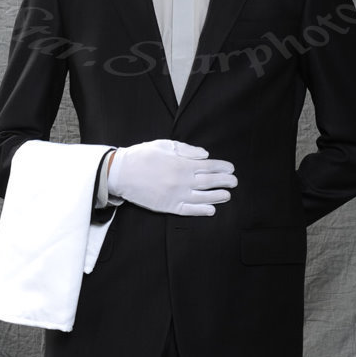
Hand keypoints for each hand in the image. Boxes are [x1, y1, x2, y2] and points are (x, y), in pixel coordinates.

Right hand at [106, 140, 236, 216]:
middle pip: (210, 181)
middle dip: (225, 181)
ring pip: (203, 197)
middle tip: (235, 182)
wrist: (121, 173)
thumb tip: (205, 155)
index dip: (222, 167)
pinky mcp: (168, 206)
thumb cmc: (142, 156)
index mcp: (182, 164)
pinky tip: (211, 210)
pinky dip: (202, 210)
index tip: (231, 168)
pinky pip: (189, 210)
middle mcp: (182, 180)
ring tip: (227, 195)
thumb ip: (187, 150)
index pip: (209, 166)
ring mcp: (176, 195)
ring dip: (218, 196)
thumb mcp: (164, 145)